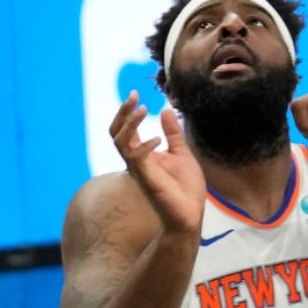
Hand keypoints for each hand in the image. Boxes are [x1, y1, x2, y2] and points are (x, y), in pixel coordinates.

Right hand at [110, 97, 206, 233]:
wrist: (191, 214)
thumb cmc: (185, 188)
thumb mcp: (181, 153)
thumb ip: (172, 133)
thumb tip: (165, 110)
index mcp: (142, 155)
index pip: (124, 131)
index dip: (126, 112)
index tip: (136, 94)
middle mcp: (136, 162)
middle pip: (116, 134)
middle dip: (122, 113)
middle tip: (134, 97)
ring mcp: (140, 170)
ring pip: (121, 143)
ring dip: (130, 124)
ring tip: (143, 110)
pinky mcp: (147, 180)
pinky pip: (137, 159)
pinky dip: (145, 145)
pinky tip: (158, 139)